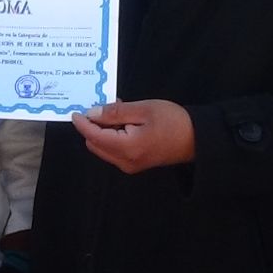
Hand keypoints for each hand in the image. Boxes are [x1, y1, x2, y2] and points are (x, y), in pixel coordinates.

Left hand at [72, 100, 195, 172]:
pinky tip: (123, 122)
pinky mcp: (135, 164)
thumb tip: (92, 114)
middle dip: (92, 127)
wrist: (196, 139)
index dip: (82, 124)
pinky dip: (112, 137)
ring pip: (103, 148)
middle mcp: (124, 162)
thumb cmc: (172, 121)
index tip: (75, 112)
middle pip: (95, 145)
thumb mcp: (143, 110)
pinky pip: (114, 151)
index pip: (94, 136)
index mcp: (126, 148)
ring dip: (103, 131)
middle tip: (101, 106)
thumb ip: (115, 112)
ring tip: (116, 111)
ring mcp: (130, 165)